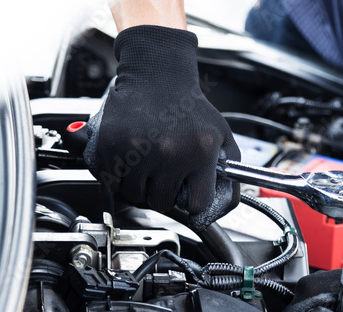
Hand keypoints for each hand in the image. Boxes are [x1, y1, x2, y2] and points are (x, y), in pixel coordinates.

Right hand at [84, 25, 240, 230]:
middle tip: (163, 176)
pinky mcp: (113, 144)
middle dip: (163, 194)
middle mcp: (170, 152)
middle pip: (163, 203)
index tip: (187, 197)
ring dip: (140, 188)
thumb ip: (230, 171)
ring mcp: (139, 149)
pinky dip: (119, 177)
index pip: (196, 204)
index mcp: (200, 152)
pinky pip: (112, 180)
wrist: (157, 75)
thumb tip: (225, 205)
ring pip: (135, 196)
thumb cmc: (189, 106)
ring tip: (146, 167)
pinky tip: (129, 163)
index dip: (191, 203)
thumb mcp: (221, 135)